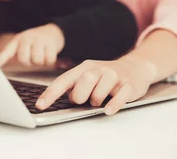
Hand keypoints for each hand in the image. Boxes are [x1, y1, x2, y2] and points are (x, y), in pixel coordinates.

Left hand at [0, 24, 64, 66]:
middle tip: (33, 58)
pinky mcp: (52, 43)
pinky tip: (49, 55)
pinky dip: (49, 61)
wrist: (54, 31)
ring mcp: (40, 39)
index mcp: (18, 39)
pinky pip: (49, 60)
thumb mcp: (21, 43)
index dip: (1, 59)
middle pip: (24, 59)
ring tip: (42, 56)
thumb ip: (8, 52)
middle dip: (29, 62)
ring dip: (40, 62)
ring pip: (37, 60)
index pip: (8, 50)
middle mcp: (28, 38)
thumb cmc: (35, 40)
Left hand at [35, 54, 156, 115]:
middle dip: (80, 95)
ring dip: (97, 100)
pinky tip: (109, 110)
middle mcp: (99, 69)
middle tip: (84, 100)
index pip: (65, 80)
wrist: (136, 67)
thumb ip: (75, 86)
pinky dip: (114, 104)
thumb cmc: (107, 75)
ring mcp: (115, 76)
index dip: (51, 93)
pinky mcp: (129, 85)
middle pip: (84, 80)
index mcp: (85, 67)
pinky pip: (120, 95)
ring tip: (100, 101)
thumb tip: (62, 99)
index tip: (40, 105)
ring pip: (101, 89)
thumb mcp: (89, 75)